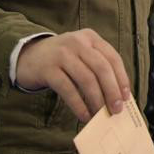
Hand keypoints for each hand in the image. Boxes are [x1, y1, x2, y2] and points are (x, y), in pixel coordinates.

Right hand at [14, 29, 130, 121]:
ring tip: (100, 115)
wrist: (27, 56)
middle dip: (112, 91)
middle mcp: (77, 42)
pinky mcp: (48, 69)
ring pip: (86, 79)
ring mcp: (61, 54)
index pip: (113, 58)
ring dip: (96, 101)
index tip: (126, 97)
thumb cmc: (61, 60)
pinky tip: (84, 116)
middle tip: (116, 110)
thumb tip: (117, 97)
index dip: (122, 79)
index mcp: (90, 37)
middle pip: (102, 68)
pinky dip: (79, 105)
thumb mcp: (81, 54)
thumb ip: (97, 68)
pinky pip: (68, 89)